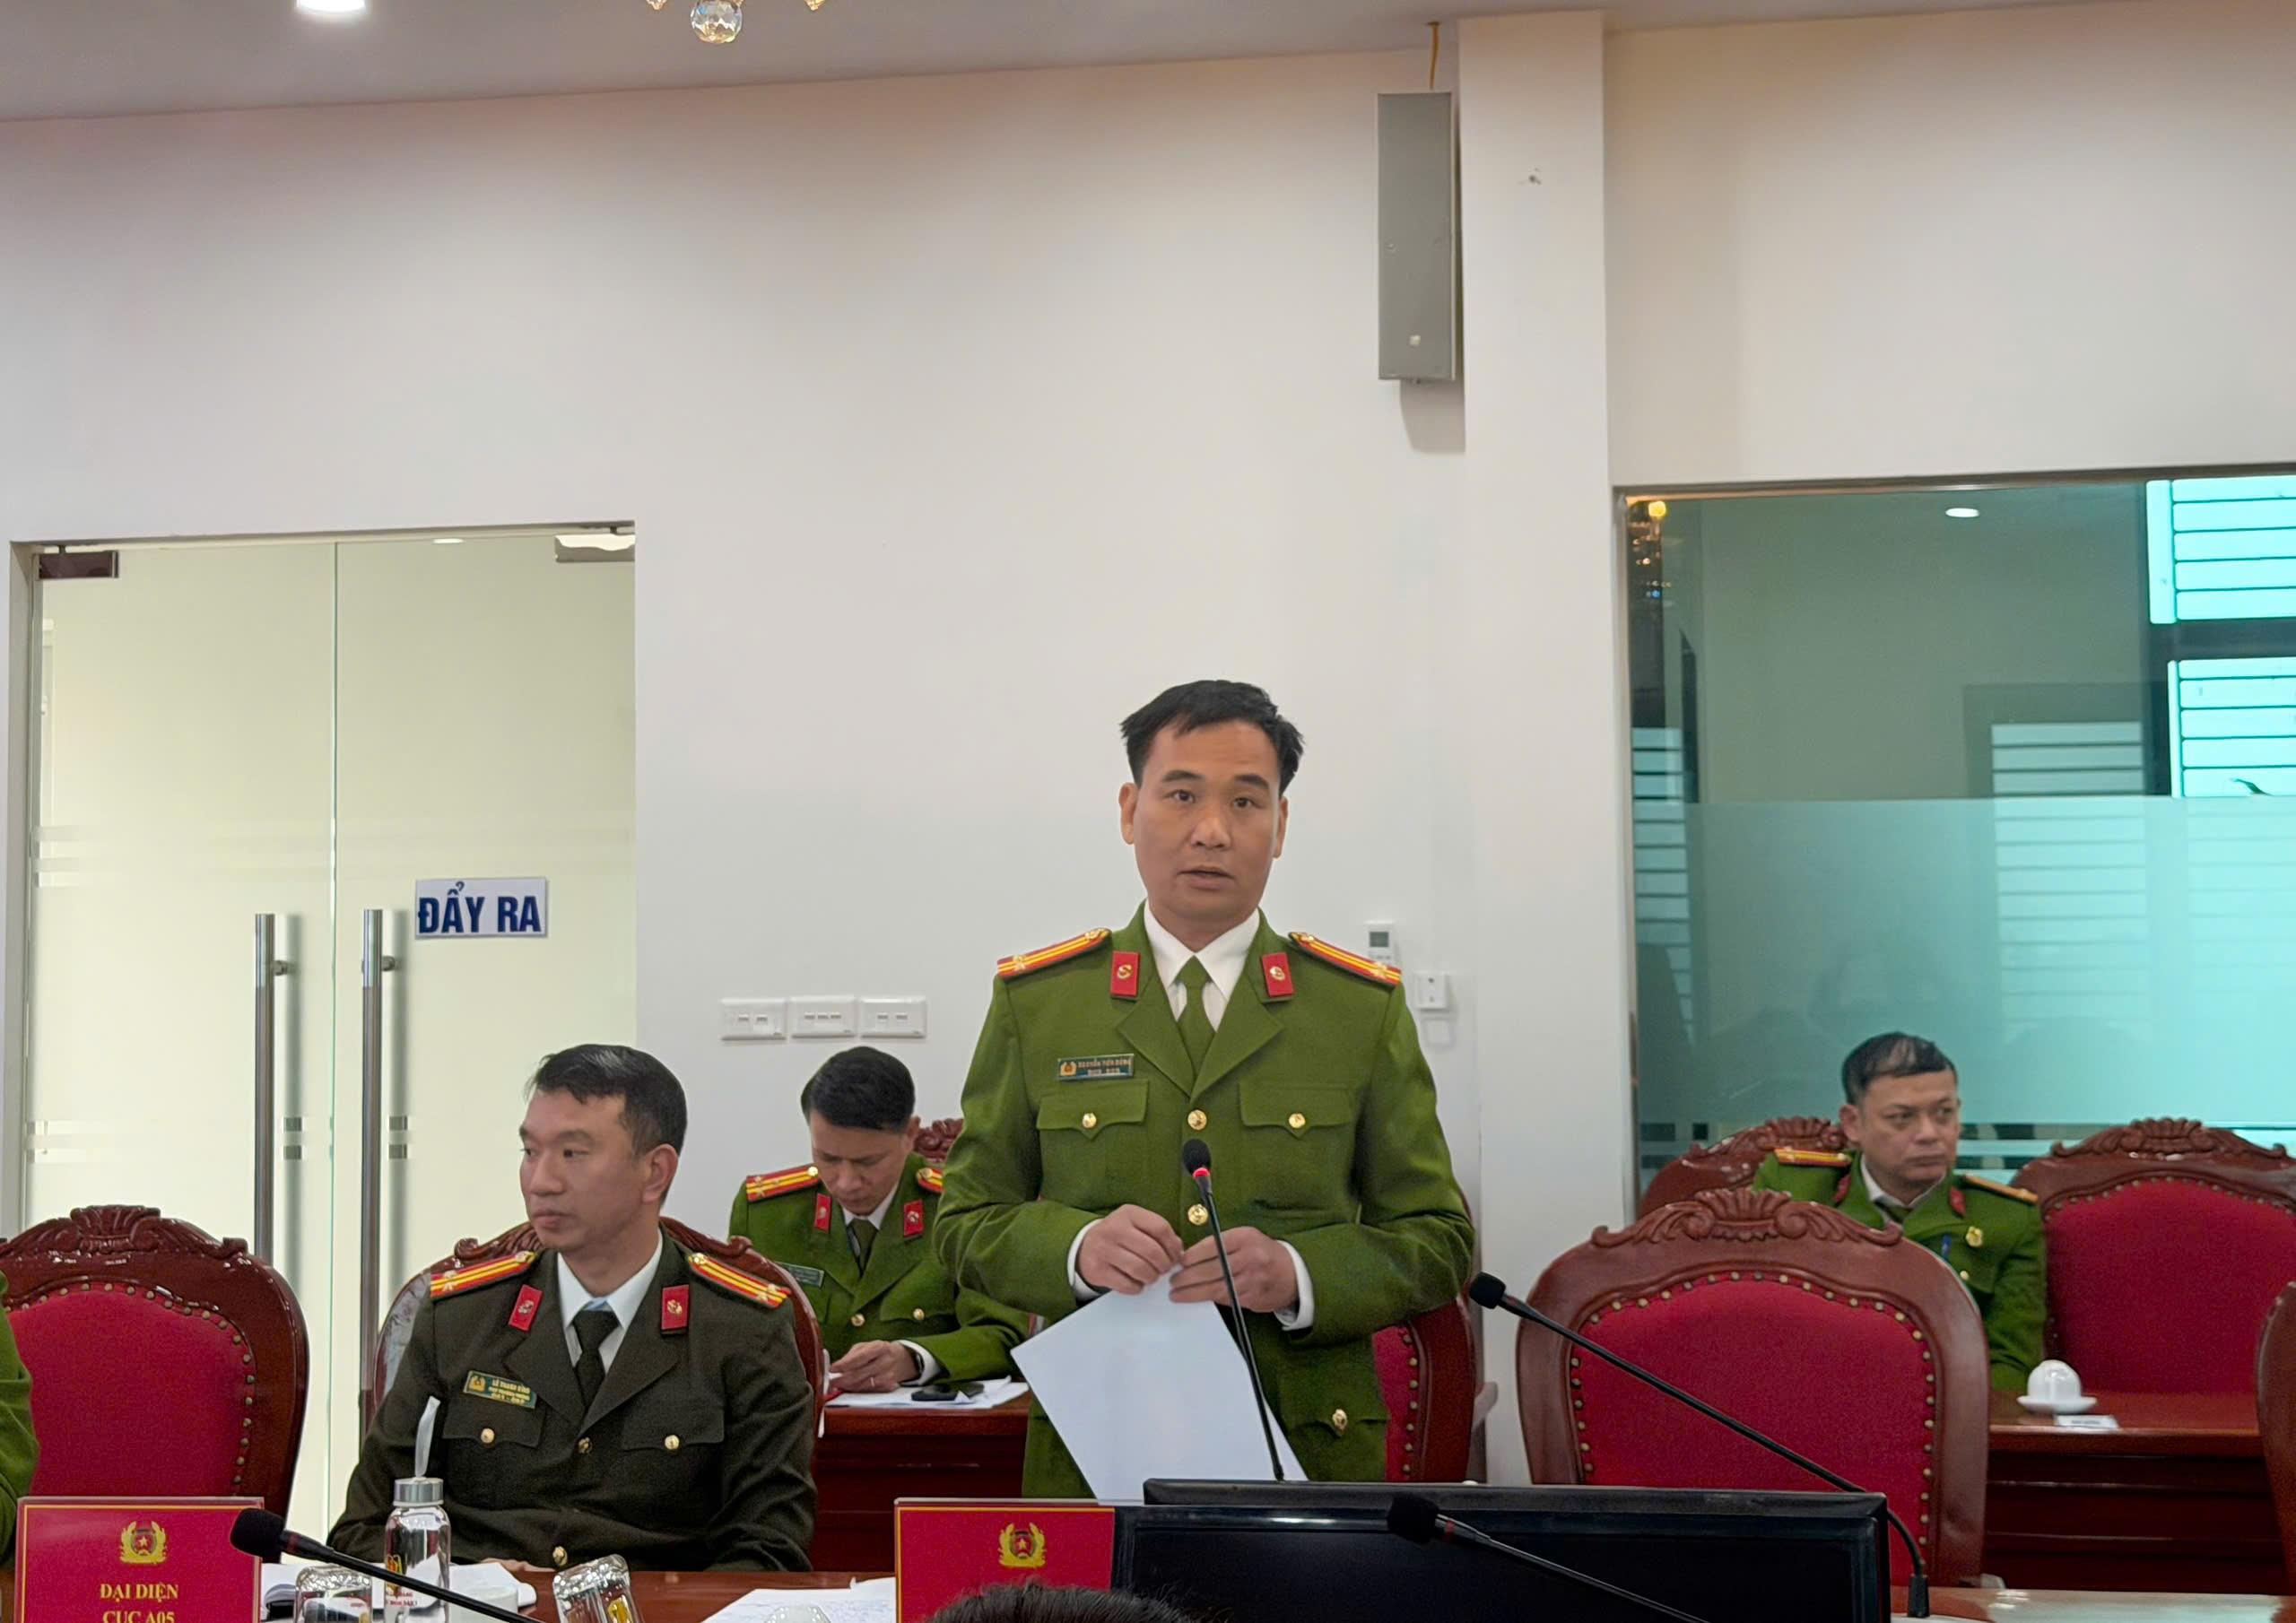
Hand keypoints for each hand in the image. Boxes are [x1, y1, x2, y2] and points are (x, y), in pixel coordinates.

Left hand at [829, 1339, 920, 1393]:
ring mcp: (888, 1376)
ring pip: (863, 1385)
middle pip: (860, 1374)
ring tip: (838, 1385)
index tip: (832, 1369)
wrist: (902, 1359)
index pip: (859, 1357)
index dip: (844, 1365)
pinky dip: (857, 1391)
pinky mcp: (888, 1387)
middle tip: (831, 1382)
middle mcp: (885, 1361)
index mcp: (879, 1347)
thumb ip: (851, 1356)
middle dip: (842, 1379)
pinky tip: (851, 1388)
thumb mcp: (866, 1346)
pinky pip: (869, 1391)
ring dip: (848, 1387)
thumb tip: (835, 1368)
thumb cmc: (879, 1351)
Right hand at [1077, 1204, 1183, 1294]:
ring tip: (1151, 1276)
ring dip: (1152, 1277)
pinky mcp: (1098, 1270)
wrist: (1085, 1246)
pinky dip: (1137, 1287)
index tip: (1176, 1256)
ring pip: (1140, 1269)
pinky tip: (1136, 1282)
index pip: (1160, 1228)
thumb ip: (1158, 1233)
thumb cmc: (1119, 1236)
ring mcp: (1104, 1249)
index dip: (1173, 1246)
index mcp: (1128, 1213)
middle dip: (1164, 1265)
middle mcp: (1114, 1228)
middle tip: (1164, 1269)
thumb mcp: (1137, 1225)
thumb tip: (1179, 1251)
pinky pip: (1127, 1284)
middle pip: (1152, 1251)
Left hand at [1170, 1226, 1297, 1312]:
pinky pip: (1225, 1298)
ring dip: (1194, 1292)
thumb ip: (1221, 1244)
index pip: (1213, 1246)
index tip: (1179, 1262)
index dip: (1193, 1256)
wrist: (1293, 1274)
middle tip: (1173, 1282)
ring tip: (1177, 1294)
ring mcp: (1251, 1279)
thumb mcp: (1246, 1238)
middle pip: (1212, 1269)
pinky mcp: (1251, 1297)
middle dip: (1188, 1277)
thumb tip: (1190, 1257)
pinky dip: (1209, 1299)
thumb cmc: (1262, 1252)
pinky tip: (1197, 1298)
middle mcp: (1249, 1257)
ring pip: (1216, 1288)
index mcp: (1245, 1238)